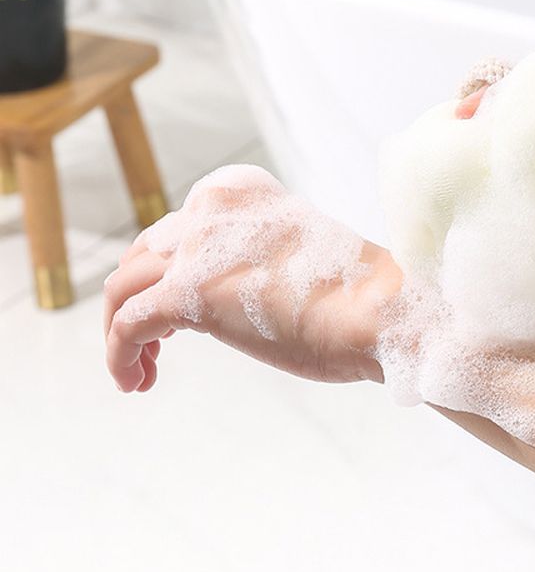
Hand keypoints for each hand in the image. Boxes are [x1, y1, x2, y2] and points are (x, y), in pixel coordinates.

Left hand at [103, 165, 400, 392]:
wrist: (379, 313)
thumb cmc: (354, 295)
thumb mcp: (293, 253)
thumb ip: (252, 257)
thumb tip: (222, 294)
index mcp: (240, 190)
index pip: (177, 227)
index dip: (166, 271)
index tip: (175, 311)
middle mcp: (210, 205)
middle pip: (143, 255)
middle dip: (139, 300)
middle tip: (157, 343)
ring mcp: (195, 247)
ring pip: (122, 288)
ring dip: (120, 332)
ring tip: (140, 372)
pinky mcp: (186, 292)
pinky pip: (126, 325)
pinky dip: (119, 356)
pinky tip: (135, 381)